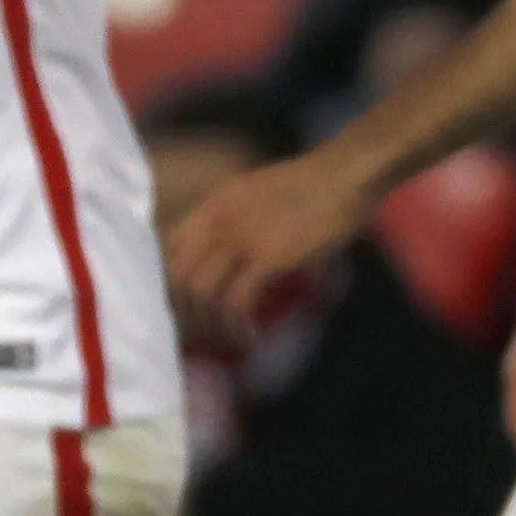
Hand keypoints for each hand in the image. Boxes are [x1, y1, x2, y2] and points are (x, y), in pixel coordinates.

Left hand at [168, 152, 371, 341]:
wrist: (347, 175)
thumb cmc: (317, 185)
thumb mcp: (260, 193)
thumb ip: (239, 218)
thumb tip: (237, 255)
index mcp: (214, 204)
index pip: (167, 247)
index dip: (169, 282)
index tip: (186, 306)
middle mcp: (218, 221)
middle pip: (178, 276)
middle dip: (185, 312)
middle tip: (203, 335)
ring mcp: (240, 238)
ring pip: (202, 294)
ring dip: (212, 326)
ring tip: (230, 340)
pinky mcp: (267, 258)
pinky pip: (237, 303)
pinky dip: (239, 327)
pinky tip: (251, 338)